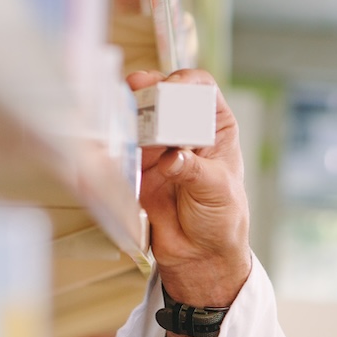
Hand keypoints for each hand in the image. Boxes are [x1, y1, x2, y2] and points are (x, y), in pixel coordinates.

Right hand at [127, 69, 250, 310]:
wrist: (200, 254)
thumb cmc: (222, 218)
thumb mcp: (217, 190)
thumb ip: (194, 171)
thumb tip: (172, 157)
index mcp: (215, 127)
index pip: (201, 89)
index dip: (186, 82)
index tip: (172, 87)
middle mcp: (186, 130)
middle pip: (165, 97)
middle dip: (151, 93)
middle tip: (140, 95)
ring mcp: (159, 146)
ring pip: (140, 119)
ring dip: (132, 116)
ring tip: (129, 122)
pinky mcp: (138, 167)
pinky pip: (123, 149)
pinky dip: (117, 144)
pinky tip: (114, 142)